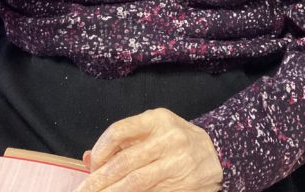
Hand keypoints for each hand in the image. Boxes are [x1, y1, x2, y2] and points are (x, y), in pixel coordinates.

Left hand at [75, 108, 222, 191]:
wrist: (217, 153)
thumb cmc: (176, 138)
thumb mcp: (153, 129)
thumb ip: (123, 141)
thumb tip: (87, 158)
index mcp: (157, 119)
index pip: (119, 132)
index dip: (100, 150)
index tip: (91, 164)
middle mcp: (168, 139)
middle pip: (125, 162)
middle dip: (99, 181)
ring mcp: (177, 164)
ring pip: (136, 183)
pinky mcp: (183, 186)